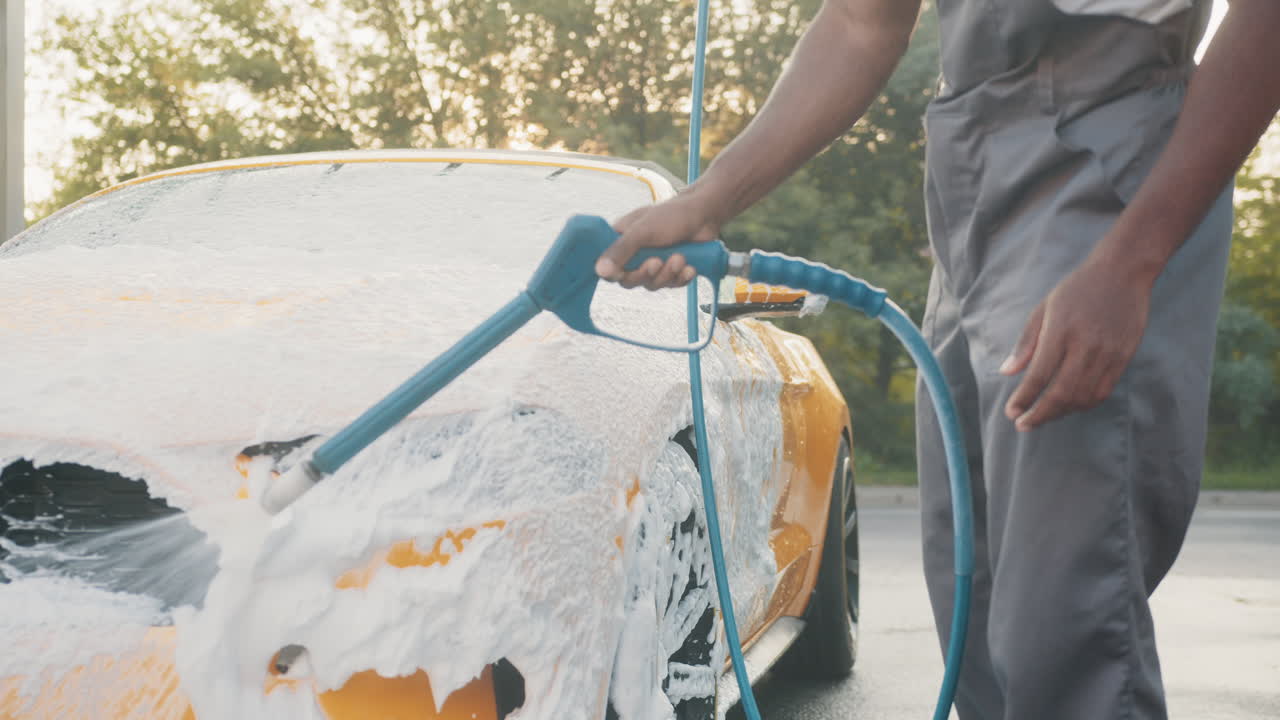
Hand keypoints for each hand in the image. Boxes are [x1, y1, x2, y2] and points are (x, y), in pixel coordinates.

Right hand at [595, 189, 723, 289]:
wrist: (705, 214)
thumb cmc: (672, 215)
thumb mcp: (643, 230)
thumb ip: (621, 250)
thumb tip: (600, 271)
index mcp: (621, 241)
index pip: (607, 266)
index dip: (614, 273)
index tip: (622, 273)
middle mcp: (635, 254)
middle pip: (630, 281)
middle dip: (646, 274)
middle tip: (657, 262)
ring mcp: (654, 263)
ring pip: (652, 284)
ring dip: (667, 274)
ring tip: (680, 258)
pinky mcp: (672, 270)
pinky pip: (672, 285)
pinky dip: (681, 278)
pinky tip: (690, 267)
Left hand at [1001, 257, 1151, 430]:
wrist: (1123, 273)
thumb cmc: (1077, 289)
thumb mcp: (1044, 309)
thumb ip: (1026, 343)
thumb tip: (1007, 373)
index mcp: (1061, 331)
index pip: (1039, 375)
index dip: (1024, 398)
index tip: (1011, 412)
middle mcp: (1085, 345)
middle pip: (1061, 393)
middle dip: (1039, 415)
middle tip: (1023, 425)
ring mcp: (1108, 353)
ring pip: (1083, 397)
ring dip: (1060, 413)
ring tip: (1043, 417)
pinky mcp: (1124, 357)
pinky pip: (1103, 391)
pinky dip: (1084, 404)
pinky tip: (1069, 406)